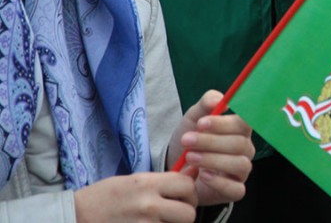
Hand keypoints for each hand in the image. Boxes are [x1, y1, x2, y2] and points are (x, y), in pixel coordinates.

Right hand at [73, 171, 196, 221]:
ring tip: (162, 220)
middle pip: (189, 213)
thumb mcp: (135, 180)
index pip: (187, 186)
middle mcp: (148, 205)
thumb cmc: (106, 196)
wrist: (77, 216)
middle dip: (186, 212)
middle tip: (177, 212)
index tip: (184, 195)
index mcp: (147, 184)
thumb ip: (165, 180)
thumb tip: (194, 172)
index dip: (190, 192)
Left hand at [168, 90, 254, 205]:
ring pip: (240, 164)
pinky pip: (236, 189)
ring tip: (190, 158)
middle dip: (211, 142)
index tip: (201, 124)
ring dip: (213, 160)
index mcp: (240, 129)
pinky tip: (203, 175)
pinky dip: (220, 182)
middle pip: (239, 144)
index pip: (244, 123)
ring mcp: (241, 171)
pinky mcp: (234, 190)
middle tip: (187, 141)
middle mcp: (245, 149)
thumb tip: (218, 100)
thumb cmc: (190, 140)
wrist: (175, 167)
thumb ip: (206, 104)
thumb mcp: (193, 118)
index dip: (224, 124)